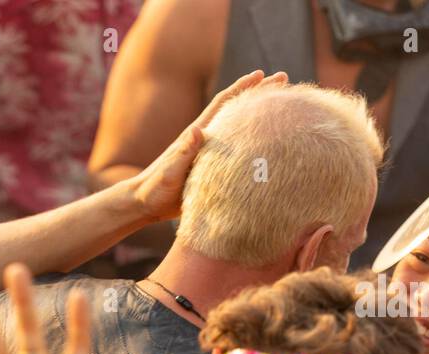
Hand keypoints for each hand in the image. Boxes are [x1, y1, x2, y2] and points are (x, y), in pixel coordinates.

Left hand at [131, 69, 288, 222]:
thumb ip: (183, 152)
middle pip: (237, 109)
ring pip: (240, 128)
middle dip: (260, 93)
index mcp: (198, 134)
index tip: (262, 74)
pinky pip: (238, 150)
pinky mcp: (211, 167)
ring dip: (260, 116)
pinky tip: (268, 145)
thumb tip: (196, 130)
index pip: (223, 104)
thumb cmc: (155, 188)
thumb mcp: (170, 171)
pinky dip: (254, 143)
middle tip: (284, 79)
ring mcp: (210, 152)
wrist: (144, 203)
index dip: (242, 88)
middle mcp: (207, 139)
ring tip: (284, 107)